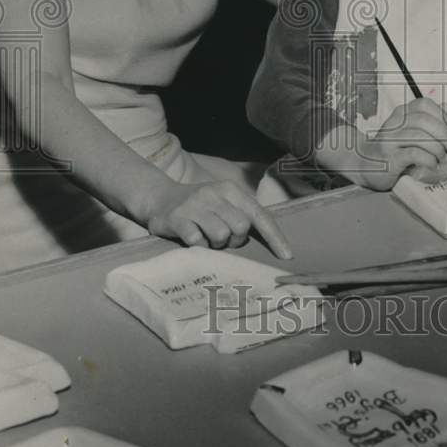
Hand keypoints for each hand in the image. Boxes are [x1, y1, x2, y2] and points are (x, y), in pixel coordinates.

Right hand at [145, 178, 292, 258]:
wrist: (159, 198)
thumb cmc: (200, 206)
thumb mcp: (223, 203)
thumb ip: (243, 216)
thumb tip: (271, 243)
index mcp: (230, 190)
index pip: (259, 215)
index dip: (275, 237)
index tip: (287, 256)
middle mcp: (214, 194)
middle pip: (241, 227)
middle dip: (235, 240)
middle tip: (223, 239)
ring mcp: (195, 205)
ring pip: (221, 235)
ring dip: (216, 244)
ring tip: (207, 238)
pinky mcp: (178, 218)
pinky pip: (198, 242)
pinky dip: (199, 246)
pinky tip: (192, 238)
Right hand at [359, 98, 446, 190]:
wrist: (364, 164)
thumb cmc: (391, 149)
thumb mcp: (409, 131)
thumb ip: (429, 120)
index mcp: (401, 114)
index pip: (424, 104)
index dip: (442, 116)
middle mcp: (394, 123)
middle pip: (424, 120)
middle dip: (445, 135)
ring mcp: (390, 140)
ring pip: (420, 137)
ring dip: (438, 149)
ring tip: (442, 158)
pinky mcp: (390, 158)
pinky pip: (414, 154)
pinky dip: (429, 159)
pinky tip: (432, 164)